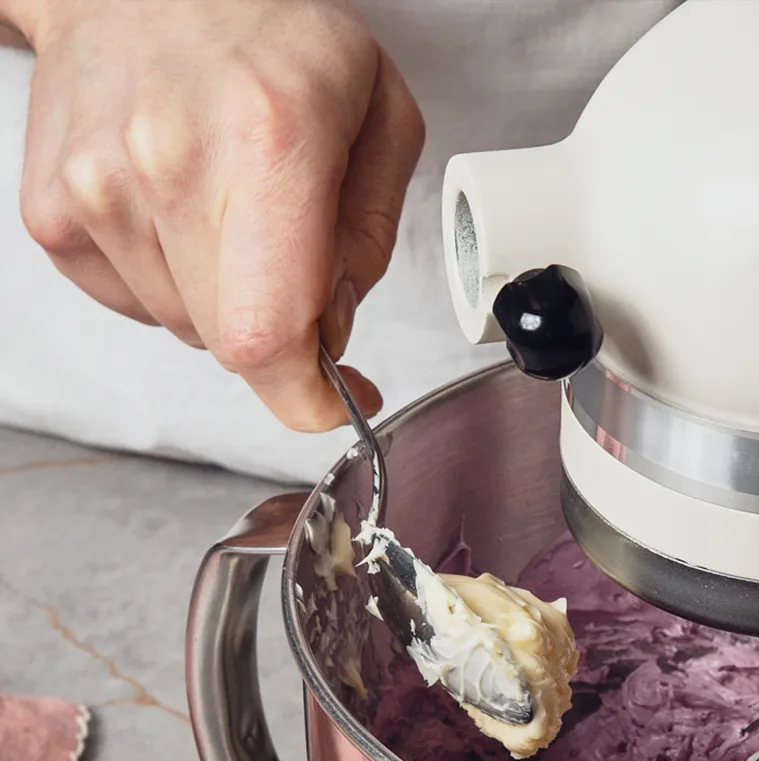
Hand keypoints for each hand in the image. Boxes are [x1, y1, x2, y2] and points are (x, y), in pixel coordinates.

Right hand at [13, 0, 423, 430]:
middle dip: (277, 335)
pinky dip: (171, 283)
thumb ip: (372, 237)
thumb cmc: (270, 34)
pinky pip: (134, 306)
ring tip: (228, 210)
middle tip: (293, 267)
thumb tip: (330, 331)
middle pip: (230, 345)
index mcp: (269, 140)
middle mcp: (168, 165)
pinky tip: (180, 213)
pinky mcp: (51, 212)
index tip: (332, 399)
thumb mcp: (378, 112)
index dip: (303, 395)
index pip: (268, 333)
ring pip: (185, 329)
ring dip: (222, 302)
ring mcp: (96, 190)